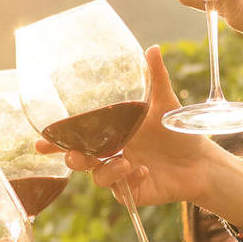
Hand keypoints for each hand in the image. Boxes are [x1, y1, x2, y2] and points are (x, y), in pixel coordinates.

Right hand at [47, 47, 227, 208]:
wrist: (201, 161)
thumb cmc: (178, 132)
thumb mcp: (166, 103)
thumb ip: (156, 79)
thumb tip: (152, 48)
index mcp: (112, 135)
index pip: (79, 138)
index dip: (58, 142)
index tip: (41, 142)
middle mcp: (112, 155)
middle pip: (80, 160)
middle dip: (73, 159)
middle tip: (77, 156)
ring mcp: (120, 176)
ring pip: (98, 177)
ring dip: (107, 171)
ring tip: (125, 162)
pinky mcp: (133, 193)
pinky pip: (121, 191)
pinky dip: (129, 180)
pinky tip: (143, 171)